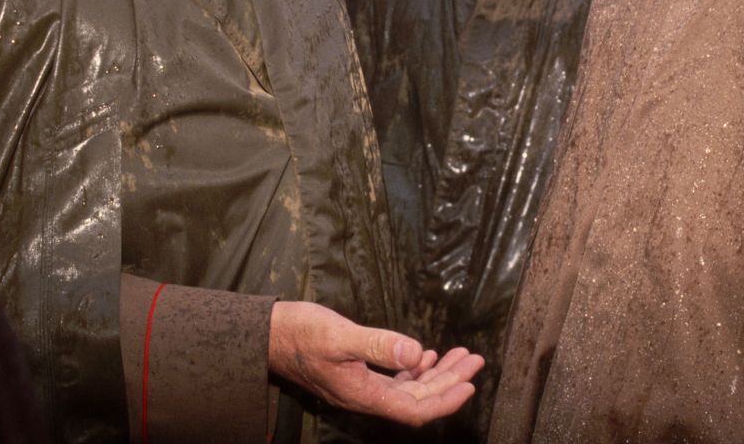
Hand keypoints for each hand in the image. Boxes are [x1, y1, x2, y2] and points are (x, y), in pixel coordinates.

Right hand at [268, 301, 483, 425]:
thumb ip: (378, 345)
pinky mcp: (355, 375)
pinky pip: (393, 381)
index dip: (445, 400)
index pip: (414, 409)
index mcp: (362, 394)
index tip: (470, 383)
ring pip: (408, 389)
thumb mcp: (340, 336)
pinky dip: (413, 369)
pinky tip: (423, 355)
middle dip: (449, 381)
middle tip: (475, 360)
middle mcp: (364, 396)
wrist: (267, 335)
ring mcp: (360, 387)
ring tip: (460, 357)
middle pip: (417, 400)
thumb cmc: (300, 333)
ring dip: (435, 375)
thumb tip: (417, 353)